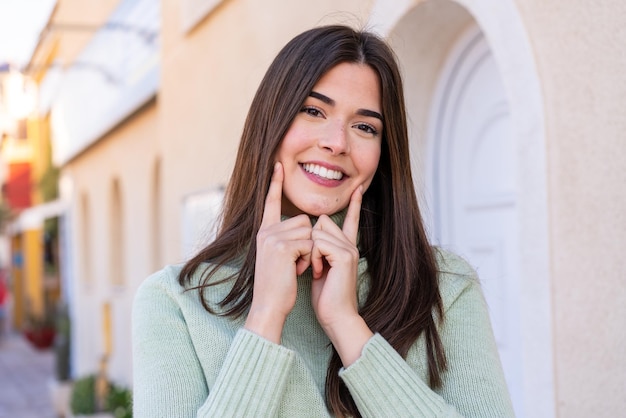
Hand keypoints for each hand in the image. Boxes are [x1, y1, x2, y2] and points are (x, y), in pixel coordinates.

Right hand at [245, 162, 312, 342]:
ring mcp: (272, 238)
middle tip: (295, 263)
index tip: (278, 164)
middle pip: (303, 220)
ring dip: (309, 251)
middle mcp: (266, 231)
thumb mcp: (278, 257)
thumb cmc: (278, 286)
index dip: (275, 183)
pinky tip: (296, 271)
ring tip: (295, 267)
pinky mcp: (282, 247)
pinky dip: (308, 258)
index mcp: (264, 232)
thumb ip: (286, 239)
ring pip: (308, 231)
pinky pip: (309, 243)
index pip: (271, 203)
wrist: (269, 306)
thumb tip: (304, 224)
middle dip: (307, 242)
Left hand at [310, 186, 372, 364]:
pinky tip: (318, 272)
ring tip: (315, 271)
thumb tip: (311, 237)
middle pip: (323, 221)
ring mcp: (350, 249)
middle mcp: (351, 245)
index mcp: (346, 247)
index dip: (355, 205)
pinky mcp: (344, 256)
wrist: (336, 317)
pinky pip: (319, 242)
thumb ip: (320, 251)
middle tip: (311, 263)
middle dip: (310, 238)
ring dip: (310, 251)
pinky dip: (313, 257)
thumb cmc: (326, 297)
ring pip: (318, 231)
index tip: (358, 190)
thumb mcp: (320, 268)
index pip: (350, 220)